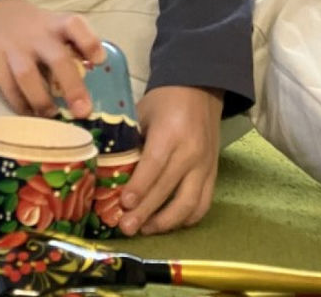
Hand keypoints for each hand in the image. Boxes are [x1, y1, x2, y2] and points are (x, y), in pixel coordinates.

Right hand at [0, 0, 104, 117]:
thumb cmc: (34, 28)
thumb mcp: (53, 26)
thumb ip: (72, 45)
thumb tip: (93, 73)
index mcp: (56, 24)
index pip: (75, 26)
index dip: (89, 43)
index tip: (99, 61)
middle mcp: (37, 34)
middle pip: (57, 58)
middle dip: (72, 86)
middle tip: (82, 110)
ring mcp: (14, 47)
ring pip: (28, 76)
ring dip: (42, 100)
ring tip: (52, 116)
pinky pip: (8, 87)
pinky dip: (20, 104)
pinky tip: (30, 114)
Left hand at [117, 85, 223, 235]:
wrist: (200, 89)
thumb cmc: (165, 100)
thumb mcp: (142, 112)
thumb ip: (129, 139)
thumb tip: (107, 166)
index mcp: (171, 132)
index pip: (155, 164)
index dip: (140, 187)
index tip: (124, 204)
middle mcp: (191, 152)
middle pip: (169, 189)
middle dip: (146, 212)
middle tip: (126, 228)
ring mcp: (205, 166)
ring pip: (190, 204)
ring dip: (167, 222)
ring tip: (145, 230)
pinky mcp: (213, 174)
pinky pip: (203, 204)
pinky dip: (186, 219)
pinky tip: (168, 223)